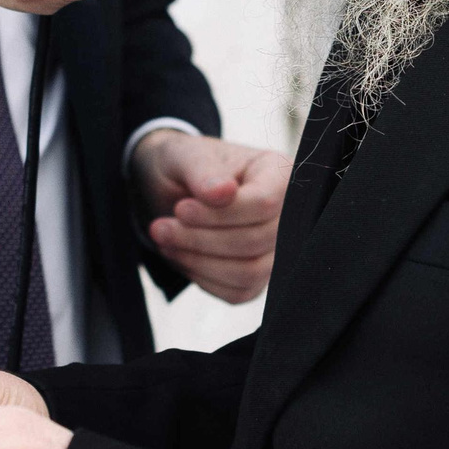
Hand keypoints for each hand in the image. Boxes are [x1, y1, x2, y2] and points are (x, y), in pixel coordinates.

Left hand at [131, 131, 287, 301]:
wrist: (173, 189)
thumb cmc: (184, 165)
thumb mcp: (185, 156)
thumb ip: (204, 171)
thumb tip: (223, 192)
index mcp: (277, 173)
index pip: (264, 203)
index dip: (220, 214)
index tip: (180, 208)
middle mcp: (287, 212)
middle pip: (256, 241)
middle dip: (201, 239)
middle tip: (160, 228)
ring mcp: (276, 248)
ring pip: (249, 272)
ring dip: (199, 261)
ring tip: (166, 240)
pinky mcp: (260, 277)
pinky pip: (239, 292)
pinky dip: (204, 278)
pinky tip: (182, 256)